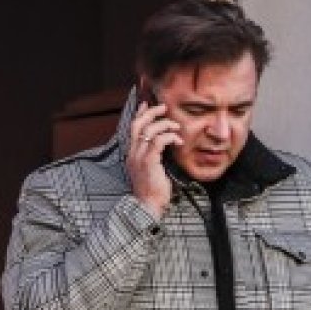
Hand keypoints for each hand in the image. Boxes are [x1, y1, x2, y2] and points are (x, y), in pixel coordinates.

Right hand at [127, 101, 181, 217]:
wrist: (147, 205)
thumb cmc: (152, 190)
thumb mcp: (151, 169)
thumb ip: (153, 155)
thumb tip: (163, 144)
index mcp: (132, 153)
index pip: (133, 127)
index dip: (140, 114)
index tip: (148, 104)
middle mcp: (133, 152)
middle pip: (138, 124)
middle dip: (151, 112)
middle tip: (163, 108)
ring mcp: (139, 156)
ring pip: (149, 130)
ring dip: (165, 125)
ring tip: (176, 128)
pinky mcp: (149, 161)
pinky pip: (159, 141)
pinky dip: (170, 137)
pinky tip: (178, 141)